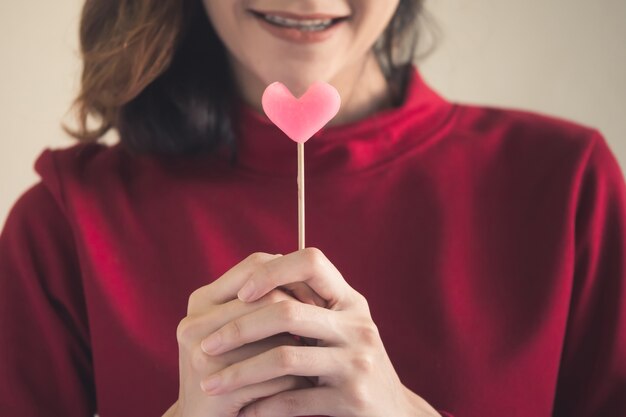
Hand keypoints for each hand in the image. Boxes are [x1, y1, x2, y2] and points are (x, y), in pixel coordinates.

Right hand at [170, 253, 313, 416]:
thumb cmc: (233, 371)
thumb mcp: (241, 331)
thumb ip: (262, 302)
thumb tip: (305, 278)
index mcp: (201, 301)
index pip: (255, 265)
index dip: (292, 278)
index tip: (315, 298)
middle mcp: (194, 324)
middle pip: (269, 300)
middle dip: (302, 316)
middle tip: (322, 329)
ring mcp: (202, 356)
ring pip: (277, 340)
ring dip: (302, 352)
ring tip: (316, 359)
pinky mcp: (216, 389)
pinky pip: (276, 377)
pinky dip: (297, 383)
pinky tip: (305, 387)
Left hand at [199, 248, 440, 416]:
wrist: (392, 412)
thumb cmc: (350, 363)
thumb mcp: (339, 327)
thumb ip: (306, 304)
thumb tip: (247, 279)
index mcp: (350, 302)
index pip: (311, 263)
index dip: (273, 271)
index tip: (240, 293)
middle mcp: (357, 326)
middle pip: (287, 312)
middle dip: (239, 329)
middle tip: (204, 345)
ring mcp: (358, 363)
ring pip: (285, 358)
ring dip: (239, 372)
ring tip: (210, 383)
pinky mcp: (352, 399)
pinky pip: (294, 399)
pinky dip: (262, 406)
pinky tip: (242, 412)